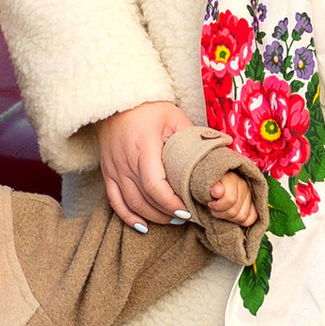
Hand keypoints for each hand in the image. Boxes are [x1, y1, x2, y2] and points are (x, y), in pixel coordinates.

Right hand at [98, 98, 191, 229]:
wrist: (116, 100)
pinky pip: (114, 201)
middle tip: (186, 218)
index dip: (171, 203)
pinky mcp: (107, 172)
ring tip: (172, 220)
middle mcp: (125, 161)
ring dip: (152, 217)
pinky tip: (143, 225)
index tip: (188, 210)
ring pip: (131, 203)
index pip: (154, 185)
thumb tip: (217, 155)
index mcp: (143, 147)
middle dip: (166, 213)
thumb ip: (193, 138)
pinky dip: (128, 216)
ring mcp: (113, 169)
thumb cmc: (149, 108)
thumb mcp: (174, 117)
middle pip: (144, 199)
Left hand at [204, 167, 257, 228]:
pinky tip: (231, 216)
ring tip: (221, 211)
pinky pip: (250, 219)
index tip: (210, 203)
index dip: (217, 205)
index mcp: (232, 178)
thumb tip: (217, 192)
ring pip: (241, 217)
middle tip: (214, 208)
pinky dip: (239, 221)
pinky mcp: (254, 205)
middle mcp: (244, 186)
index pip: (230, 199)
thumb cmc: (211, 184)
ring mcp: (250, 196)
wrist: (218, 182)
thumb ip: (212, 187)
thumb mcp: (208, 183)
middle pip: (234, 211)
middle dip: (220, 213)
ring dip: (228, 218)